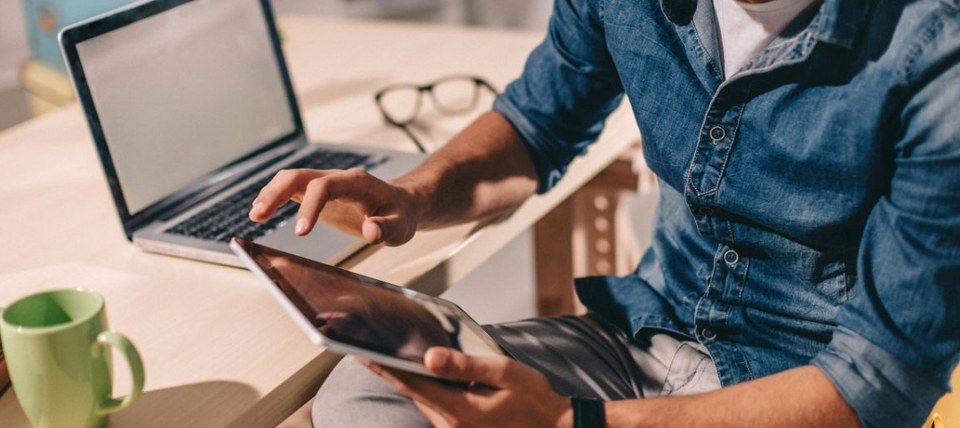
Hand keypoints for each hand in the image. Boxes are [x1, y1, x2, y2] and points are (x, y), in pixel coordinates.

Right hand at [248, 168, 419, 245]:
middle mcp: (337, 178)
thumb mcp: (401, 226)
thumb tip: (371, 232)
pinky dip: (275, 197)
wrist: (401, 204)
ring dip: (270, 194)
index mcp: (356, 182)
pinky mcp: (318, 193)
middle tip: (258, 215)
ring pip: (291, 179)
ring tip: (254, 216)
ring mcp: (326, 183)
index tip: (300, 233)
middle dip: (276, 192)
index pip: (325, 187)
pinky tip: (260, 212)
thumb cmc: (400, 214)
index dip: (309, 207)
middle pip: (300, 175)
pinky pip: (292, 189)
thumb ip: (387, 229)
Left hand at [365, 347, 572, 427]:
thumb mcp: (505, 373)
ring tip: (398, 355)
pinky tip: (432, 374)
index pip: (411, 384)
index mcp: (459, 410)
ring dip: (414, 381)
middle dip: (394, 371)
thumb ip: (466, 366)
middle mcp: (451, 426)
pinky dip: (430, 391)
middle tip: (373, 347)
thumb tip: (429, 357)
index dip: (383, 367)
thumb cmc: (536, 401)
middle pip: (414, 393)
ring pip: (425, 401)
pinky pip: (437, 409)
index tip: (360, 353)